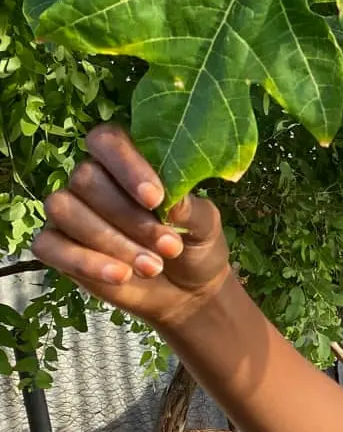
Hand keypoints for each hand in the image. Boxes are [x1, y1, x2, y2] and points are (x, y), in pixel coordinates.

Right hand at [33, 125, 233, 328]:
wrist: (186, 290)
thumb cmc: (193, 244)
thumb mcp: (205, 226)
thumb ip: (191, 210)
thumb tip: (171, 202)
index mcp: (126, 162)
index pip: (107, 140)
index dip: (126, 165)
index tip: (155, 199)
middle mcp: (92, 180)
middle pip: (86, 177)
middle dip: (130, 216)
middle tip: (170, 246)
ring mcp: (70, 212)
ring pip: (65, 209)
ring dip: (110, 240)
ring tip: (153, 266)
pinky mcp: (56, 246)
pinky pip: (48, 245)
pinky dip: (85, 262)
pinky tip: (120, 275)